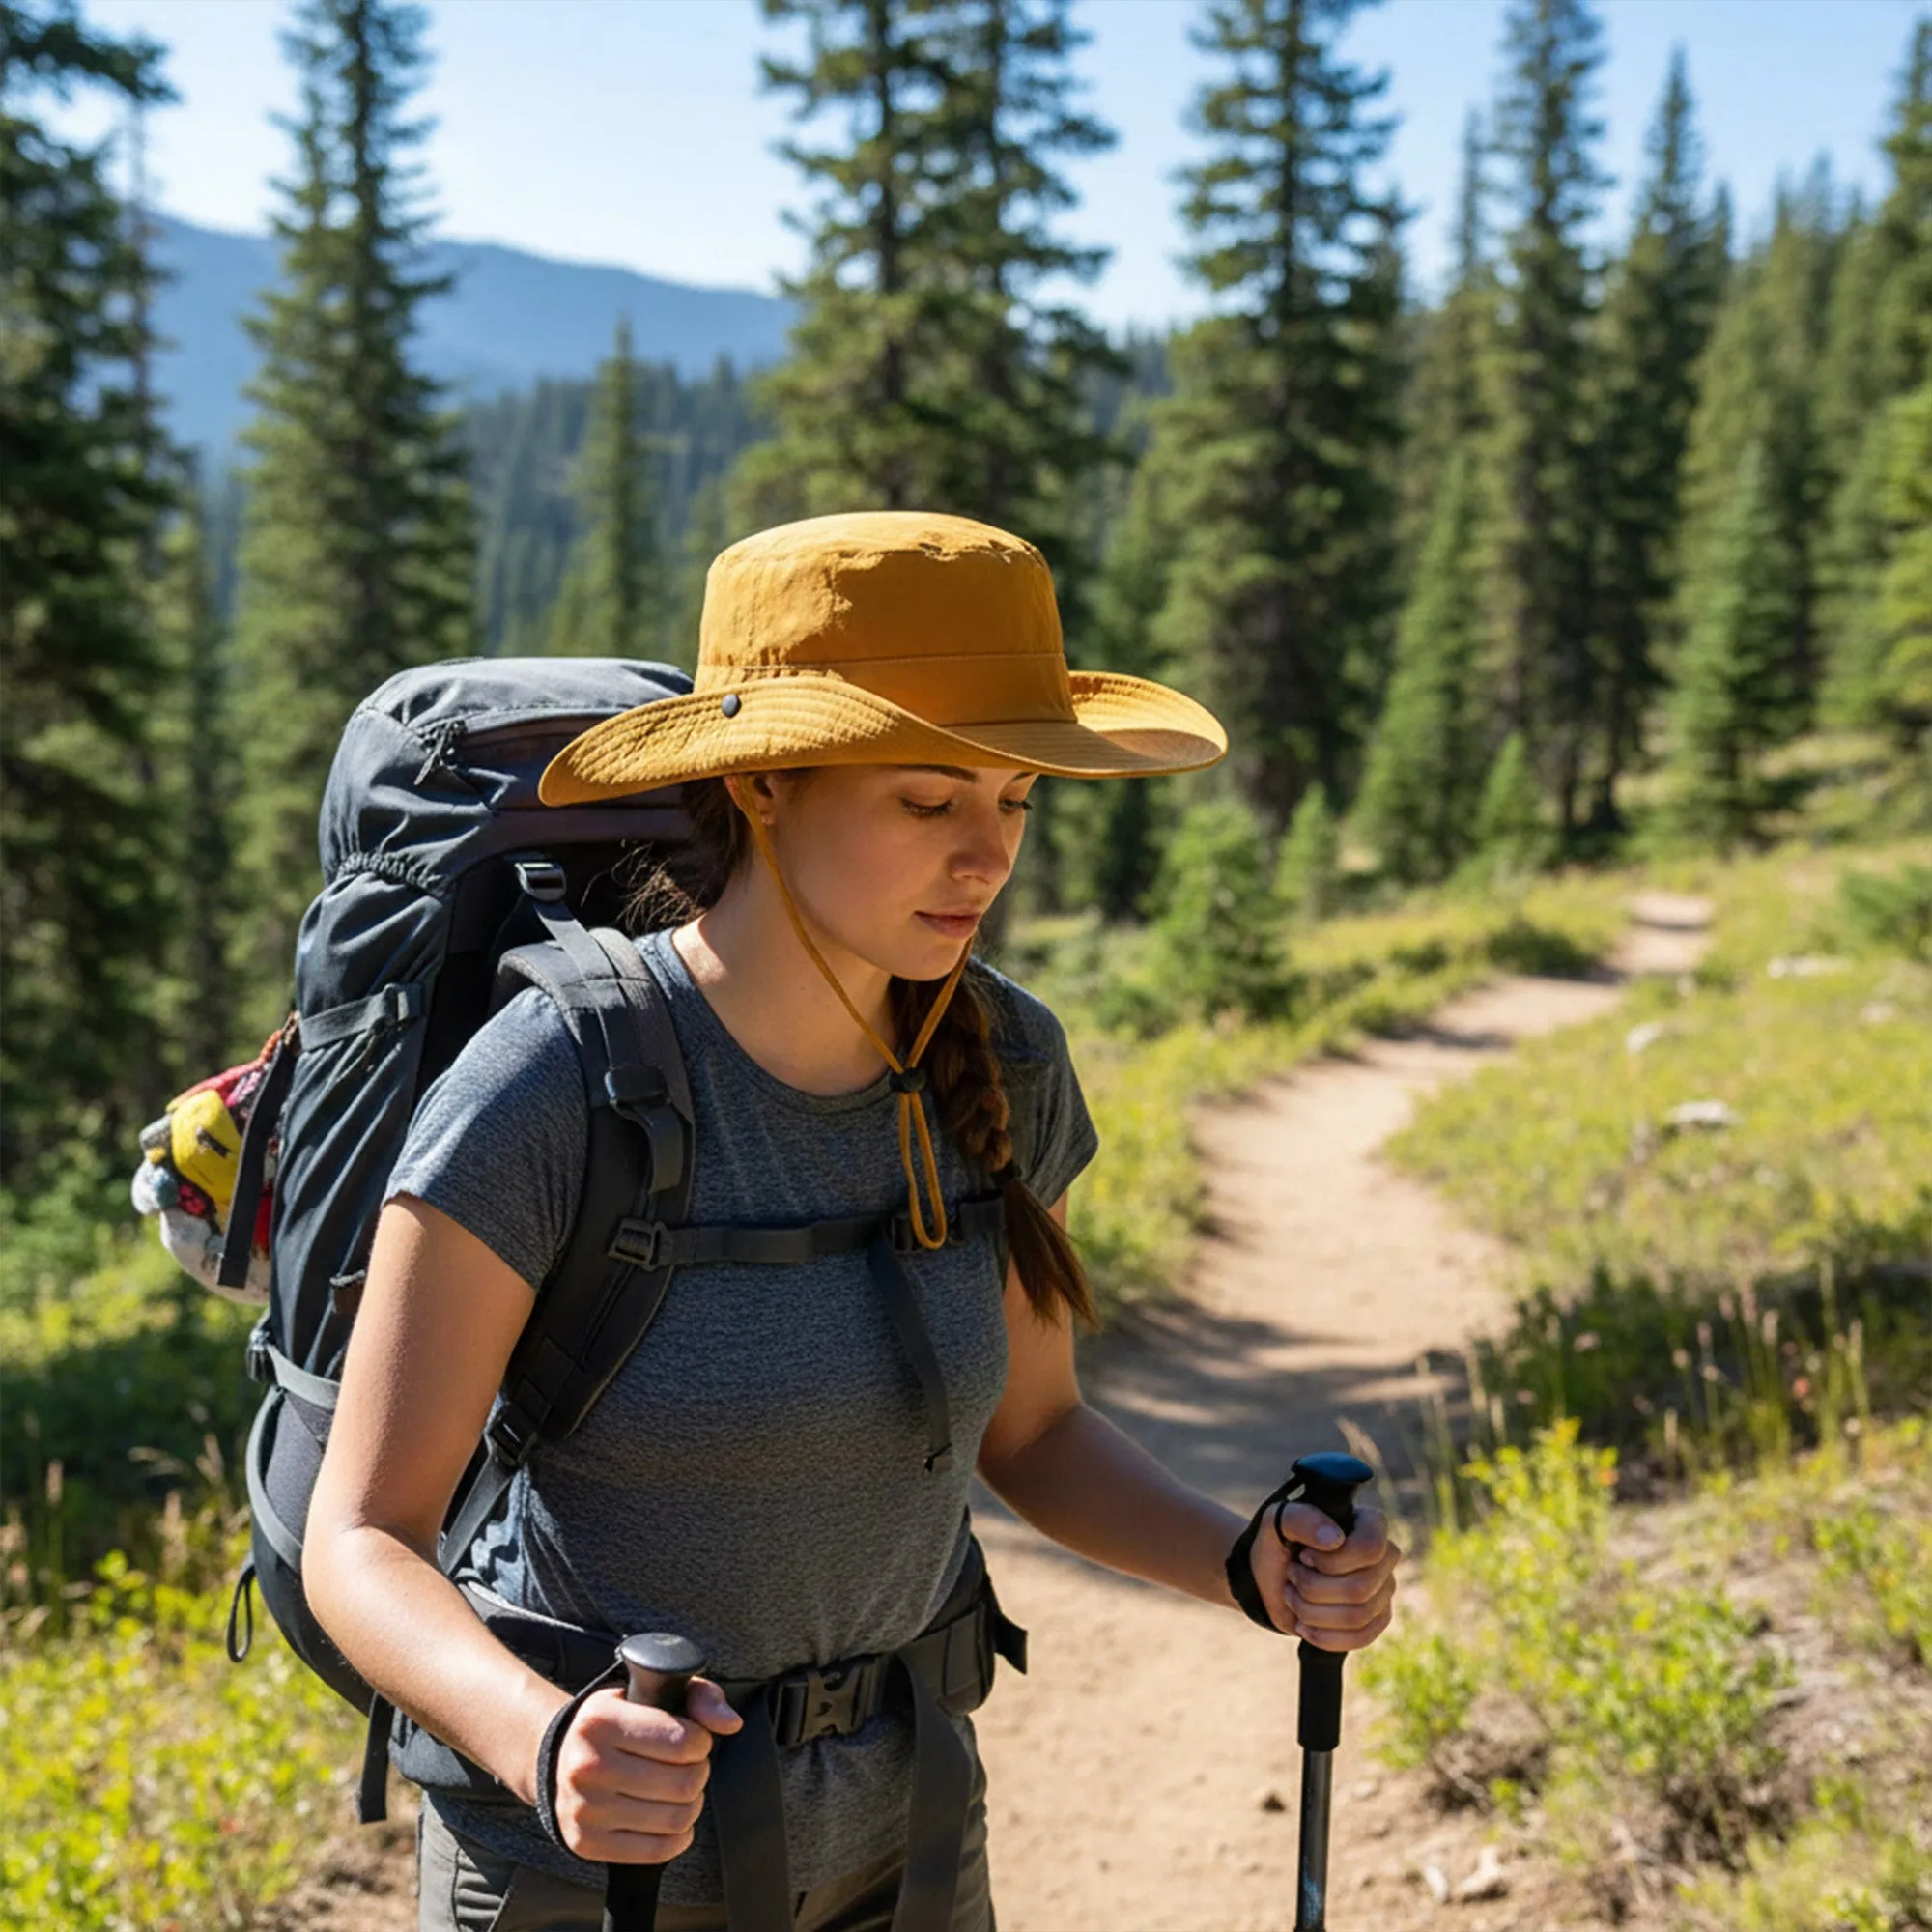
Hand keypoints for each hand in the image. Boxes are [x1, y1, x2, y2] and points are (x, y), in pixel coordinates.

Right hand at [552, 1677, 741, 1863]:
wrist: (561, 1759)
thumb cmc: (620, 1721)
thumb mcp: (653, 1692)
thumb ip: (700, 1697)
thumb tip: (731, 1724)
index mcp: (601, 1720)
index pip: (682, 1740)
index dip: (701, 1741)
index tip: (694, 1740)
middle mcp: (587, 1765)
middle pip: (684, 1783)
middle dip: (698, 1773)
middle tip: (689, 1766)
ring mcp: (584, 1808)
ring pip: (675, 1818)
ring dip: (691, 1805)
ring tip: (681, 1790)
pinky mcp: (585, 1843)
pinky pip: (656, 1850)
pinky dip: (677, 1837)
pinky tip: (670, 1817)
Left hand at [1249, 1503, 1400, 1651]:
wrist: (1270, 1578)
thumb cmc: (1278, 1542)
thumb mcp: (1279, 1521)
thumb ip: (1302, 1520)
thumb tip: (1335, 1540)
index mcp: (1369, 1524)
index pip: (1370, 1548)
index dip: (1332, 1561)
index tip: (1304, 1556)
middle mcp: (1385, 1557)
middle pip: (1360, 1588)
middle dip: (1313, 1588)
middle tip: (1292, 1575)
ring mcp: (1383, 1590)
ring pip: (1357, 1617)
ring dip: (1312, 1611)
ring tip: (1293, 1596)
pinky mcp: (1376, 1620)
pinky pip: (1360, 1639)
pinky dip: (1323, 1636)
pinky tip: (1302, 1624)